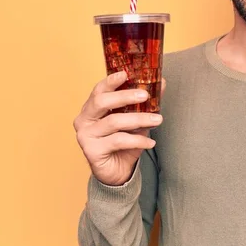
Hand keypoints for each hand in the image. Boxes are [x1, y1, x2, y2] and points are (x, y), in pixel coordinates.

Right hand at [73, 71, 165, 185]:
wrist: (117, 171)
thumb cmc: (123, 142)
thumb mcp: (136, 120)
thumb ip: (145, 102)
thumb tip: (161, 82)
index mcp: (92, 108)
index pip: (99, 90)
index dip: (111, 81)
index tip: (125, 74)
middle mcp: (84, 119)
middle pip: (102, 101)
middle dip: (125, 96)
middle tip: (146, 95)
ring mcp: (85, 135)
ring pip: (114, 121)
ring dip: (139, 119)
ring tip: (158, 120)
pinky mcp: (91, 151)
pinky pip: (118, 141)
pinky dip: (138, 140)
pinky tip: (150, 142)